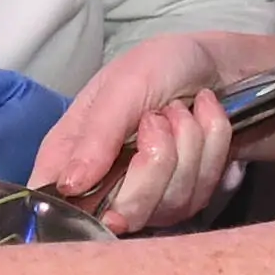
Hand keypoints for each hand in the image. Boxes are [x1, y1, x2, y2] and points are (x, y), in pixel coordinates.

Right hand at [29, 33, 245, 232]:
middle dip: (156, 160)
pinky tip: (202, 119)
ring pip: (170, 204)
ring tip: (182, 109)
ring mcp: (148, 198)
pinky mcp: (186, 199)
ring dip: (188, 144)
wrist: (218, 60)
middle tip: (158, 116)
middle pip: (123, 214)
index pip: (56, 205)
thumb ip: (98, 134)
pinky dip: (211, 145)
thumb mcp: (125, 85)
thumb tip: (69, 185)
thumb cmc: (161, 65)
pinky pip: (203, 191)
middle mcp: (104, 184)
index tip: (111, 176)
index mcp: (70, 155)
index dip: (77, 208)